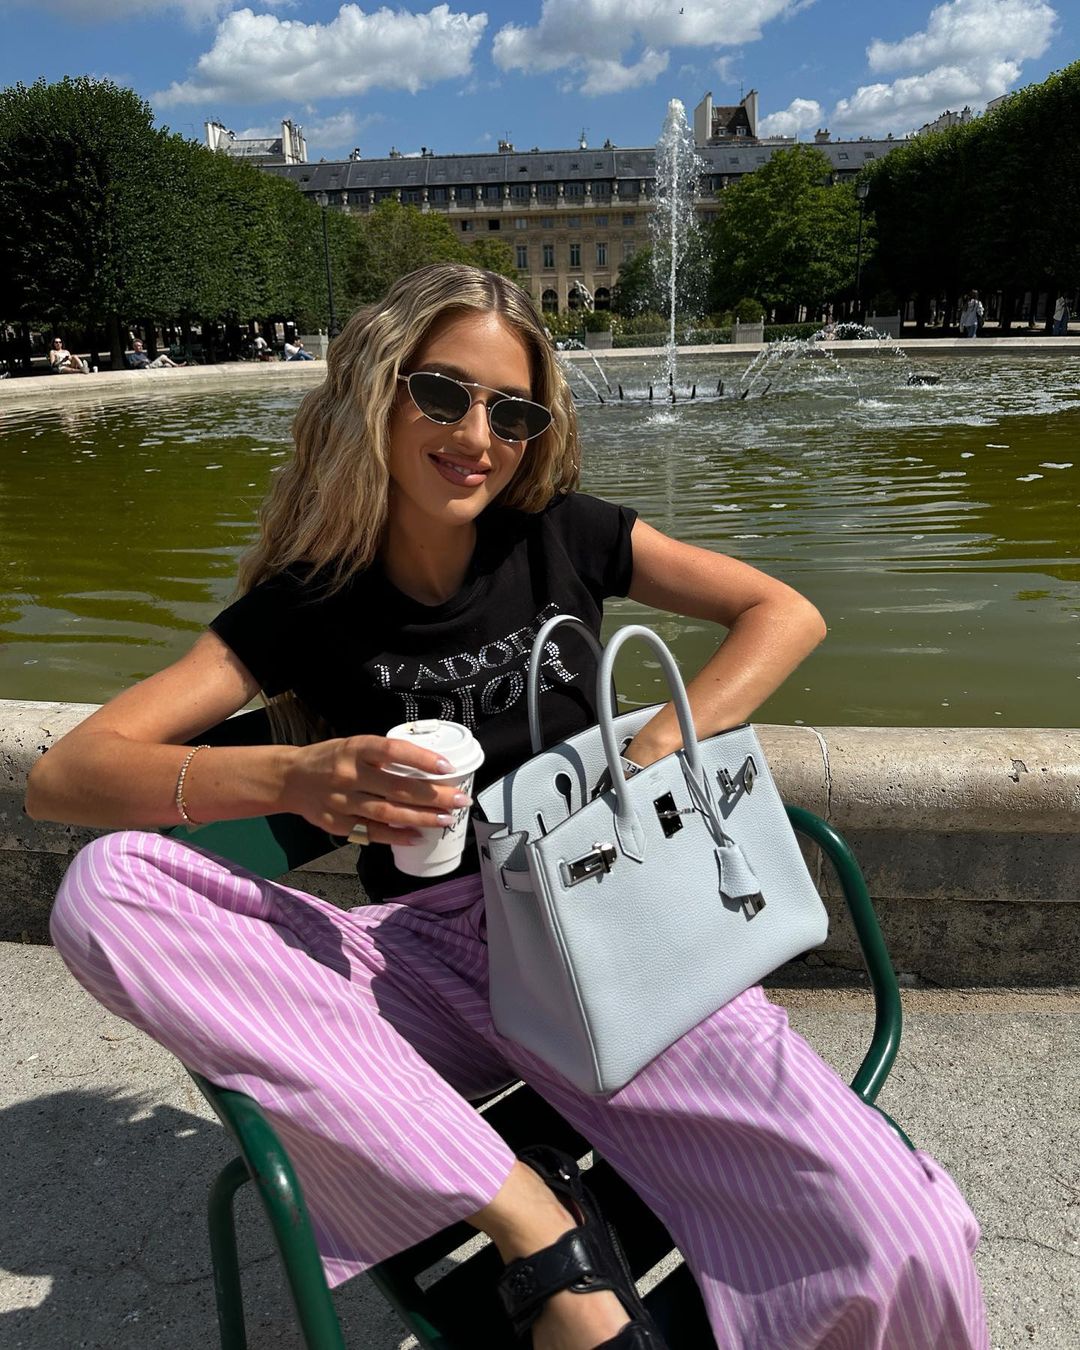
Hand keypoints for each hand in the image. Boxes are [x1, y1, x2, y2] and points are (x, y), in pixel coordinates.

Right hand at [281, 735, 470, 843]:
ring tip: (446, 819)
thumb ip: (383, 756)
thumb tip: (427, 768)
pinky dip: (396, 836)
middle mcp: (348, 775)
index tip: (447, 768)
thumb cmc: (330, 759)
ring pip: (388, 813)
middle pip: (396, 788)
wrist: (288, 779)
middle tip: (460, 800)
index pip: (392, 751)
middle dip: (433, 796)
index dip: (421, 759)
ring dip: (421, 818)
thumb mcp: (354, 746)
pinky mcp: (338, 824)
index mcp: (355, 749)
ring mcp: (342, 802)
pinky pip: (372, 833)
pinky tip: (417, 837)